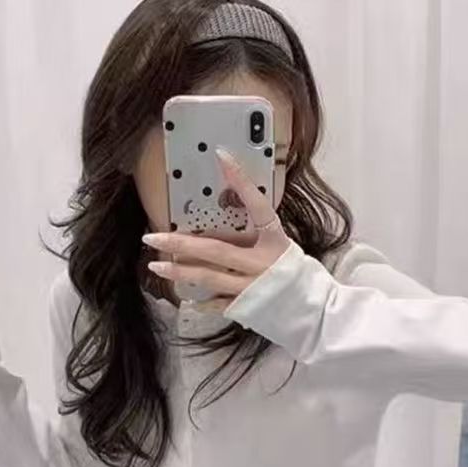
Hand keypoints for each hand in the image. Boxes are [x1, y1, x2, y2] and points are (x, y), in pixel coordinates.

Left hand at [142, 148, 290, 302]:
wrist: (315, 311)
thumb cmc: (296, 275)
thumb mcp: (281, 246)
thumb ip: (257, 236)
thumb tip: (222, 225)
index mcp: (274, 241)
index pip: (257, 205)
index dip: (240, 180)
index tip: (221, 155)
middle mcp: (261, 263)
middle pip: (215, 250)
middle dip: (181, 242)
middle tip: (152, 235)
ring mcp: (251, 287)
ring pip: (208, 277)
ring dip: (180, 271)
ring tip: (156, 264)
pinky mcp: (246, 307)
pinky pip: (217, 303)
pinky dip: (202, 302)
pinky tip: (187, 299)